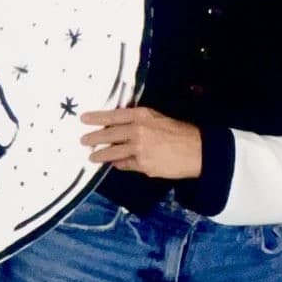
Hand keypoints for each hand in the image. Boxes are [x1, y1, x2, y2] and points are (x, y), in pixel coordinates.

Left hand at [79, 107, 201, 178]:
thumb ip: (138, 121)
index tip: (83, 119)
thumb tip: (118, 126)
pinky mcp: (143, 165)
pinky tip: (115, 164)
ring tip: (92, 157)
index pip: (113, 115)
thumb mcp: (157, 118)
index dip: (96, 118)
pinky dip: (119, 164)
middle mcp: (138, 131)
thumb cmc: (179, 132)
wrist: (198, 151)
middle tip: (83, 140)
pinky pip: (125, 165)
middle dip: (93, 138)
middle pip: (109, 135)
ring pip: (113, 153)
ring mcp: (139, 149)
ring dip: (100, 155)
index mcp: (141, 116)